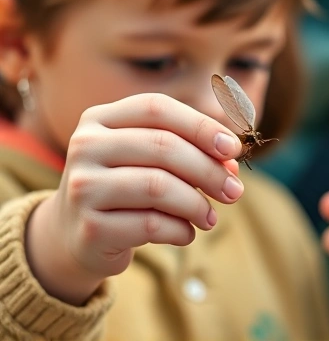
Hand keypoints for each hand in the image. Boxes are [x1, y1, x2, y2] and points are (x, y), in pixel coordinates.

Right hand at [26, 93, 242, 304]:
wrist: (79, 234)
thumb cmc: (127, 189)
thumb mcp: (151, 162)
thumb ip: (189, 152)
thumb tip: (231, 164)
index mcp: (101, 118)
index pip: (157, 108)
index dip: (201, 125)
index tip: (233, 149)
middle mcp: (85, 145)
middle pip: (163, 146)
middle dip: (209, 170)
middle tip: (234, 192)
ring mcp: (82, 186)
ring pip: (158, 186)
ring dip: (197, 204)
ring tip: (210, 218)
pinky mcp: (90, 227)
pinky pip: (151, 224)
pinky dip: (180, 230)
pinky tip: (187, 234)